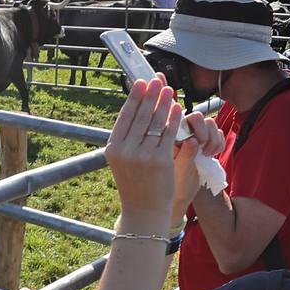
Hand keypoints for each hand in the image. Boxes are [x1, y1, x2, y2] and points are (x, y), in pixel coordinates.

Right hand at [106, 78, 182, 226]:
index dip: (134, 98)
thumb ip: (127, 139)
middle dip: (150, 95)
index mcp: (113, 149)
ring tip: (169, 89)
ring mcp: (142, 155)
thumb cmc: (135, 184)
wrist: (143, 210)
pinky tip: (177, 108)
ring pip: (155, 122)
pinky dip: (173, 118)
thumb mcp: (123, 161)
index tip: (141, 82)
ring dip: (163, 102)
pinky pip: (168, 134)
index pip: (124, 117)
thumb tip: (137, 110)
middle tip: (157, 80)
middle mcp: (125, 151)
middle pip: (140, 116)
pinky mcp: (160, 160)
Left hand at [170, 111, 224, 220]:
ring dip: (213, 138)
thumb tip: (192, 140)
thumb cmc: (173, 184)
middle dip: (205, 132)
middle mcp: (180, 133)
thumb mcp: (178, 171)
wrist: (180, 194)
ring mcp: (194, 137)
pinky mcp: (205, 143)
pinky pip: (218, 133)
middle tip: (203, 149)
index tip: (196, 143)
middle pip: (199, 118)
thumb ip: (185, 155)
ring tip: (207, 154)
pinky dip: (218, 142)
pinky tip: (212, 154)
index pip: (183, 118)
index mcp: (167, 136)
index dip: (194, 128)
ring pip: (210, 124)